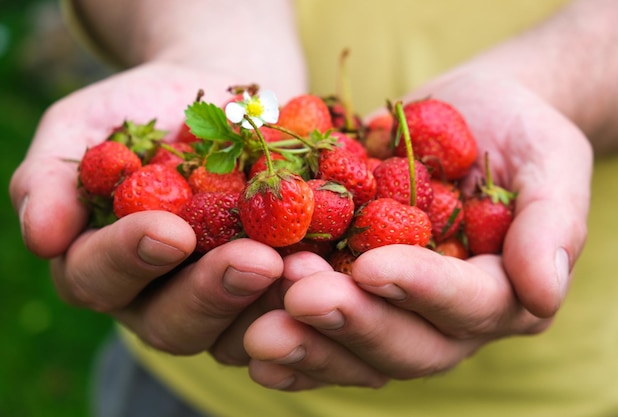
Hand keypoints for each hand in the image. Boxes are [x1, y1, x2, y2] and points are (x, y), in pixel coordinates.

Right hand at [9, 61, 284, 356]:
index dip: (130, 258)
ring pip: (233, 333)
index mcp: (101, 262)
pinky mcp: (267, 295)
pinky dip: (307, 299)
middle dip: (212, 292)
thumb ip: (56, 173)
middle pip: (171, 322)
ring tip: (304, 270)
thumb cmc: (146, 110)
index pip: (98, 277)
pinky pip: (285, 315)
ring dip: (269, 307)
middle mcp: (155, 297)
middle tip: (255, 262)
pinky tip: (332, 272)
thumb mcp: (90, 123)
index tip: (169, 231)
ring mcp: (216, 302)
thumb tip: (42, 234)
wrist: (223, 102)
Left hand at [242, 71, 591, 389]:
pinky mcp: (355, 296)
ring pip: (358, 352)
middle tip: (301, 295)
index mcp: (503, 292)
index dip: (422, 290)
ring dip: (310, 343)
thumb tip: (544, 289)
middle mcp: (448, 319)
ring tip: (261, 327)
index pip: (468, 305)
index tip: (373, 264)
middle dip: (354, 322)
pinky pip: (324, 334)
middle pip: (407, 345)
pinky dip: (293, 344)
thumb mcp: (550, 161)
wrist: (468, 118)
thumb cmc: (516, 133)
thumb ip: (552, 225)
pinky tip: (252, 344)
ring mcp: (397, 312)